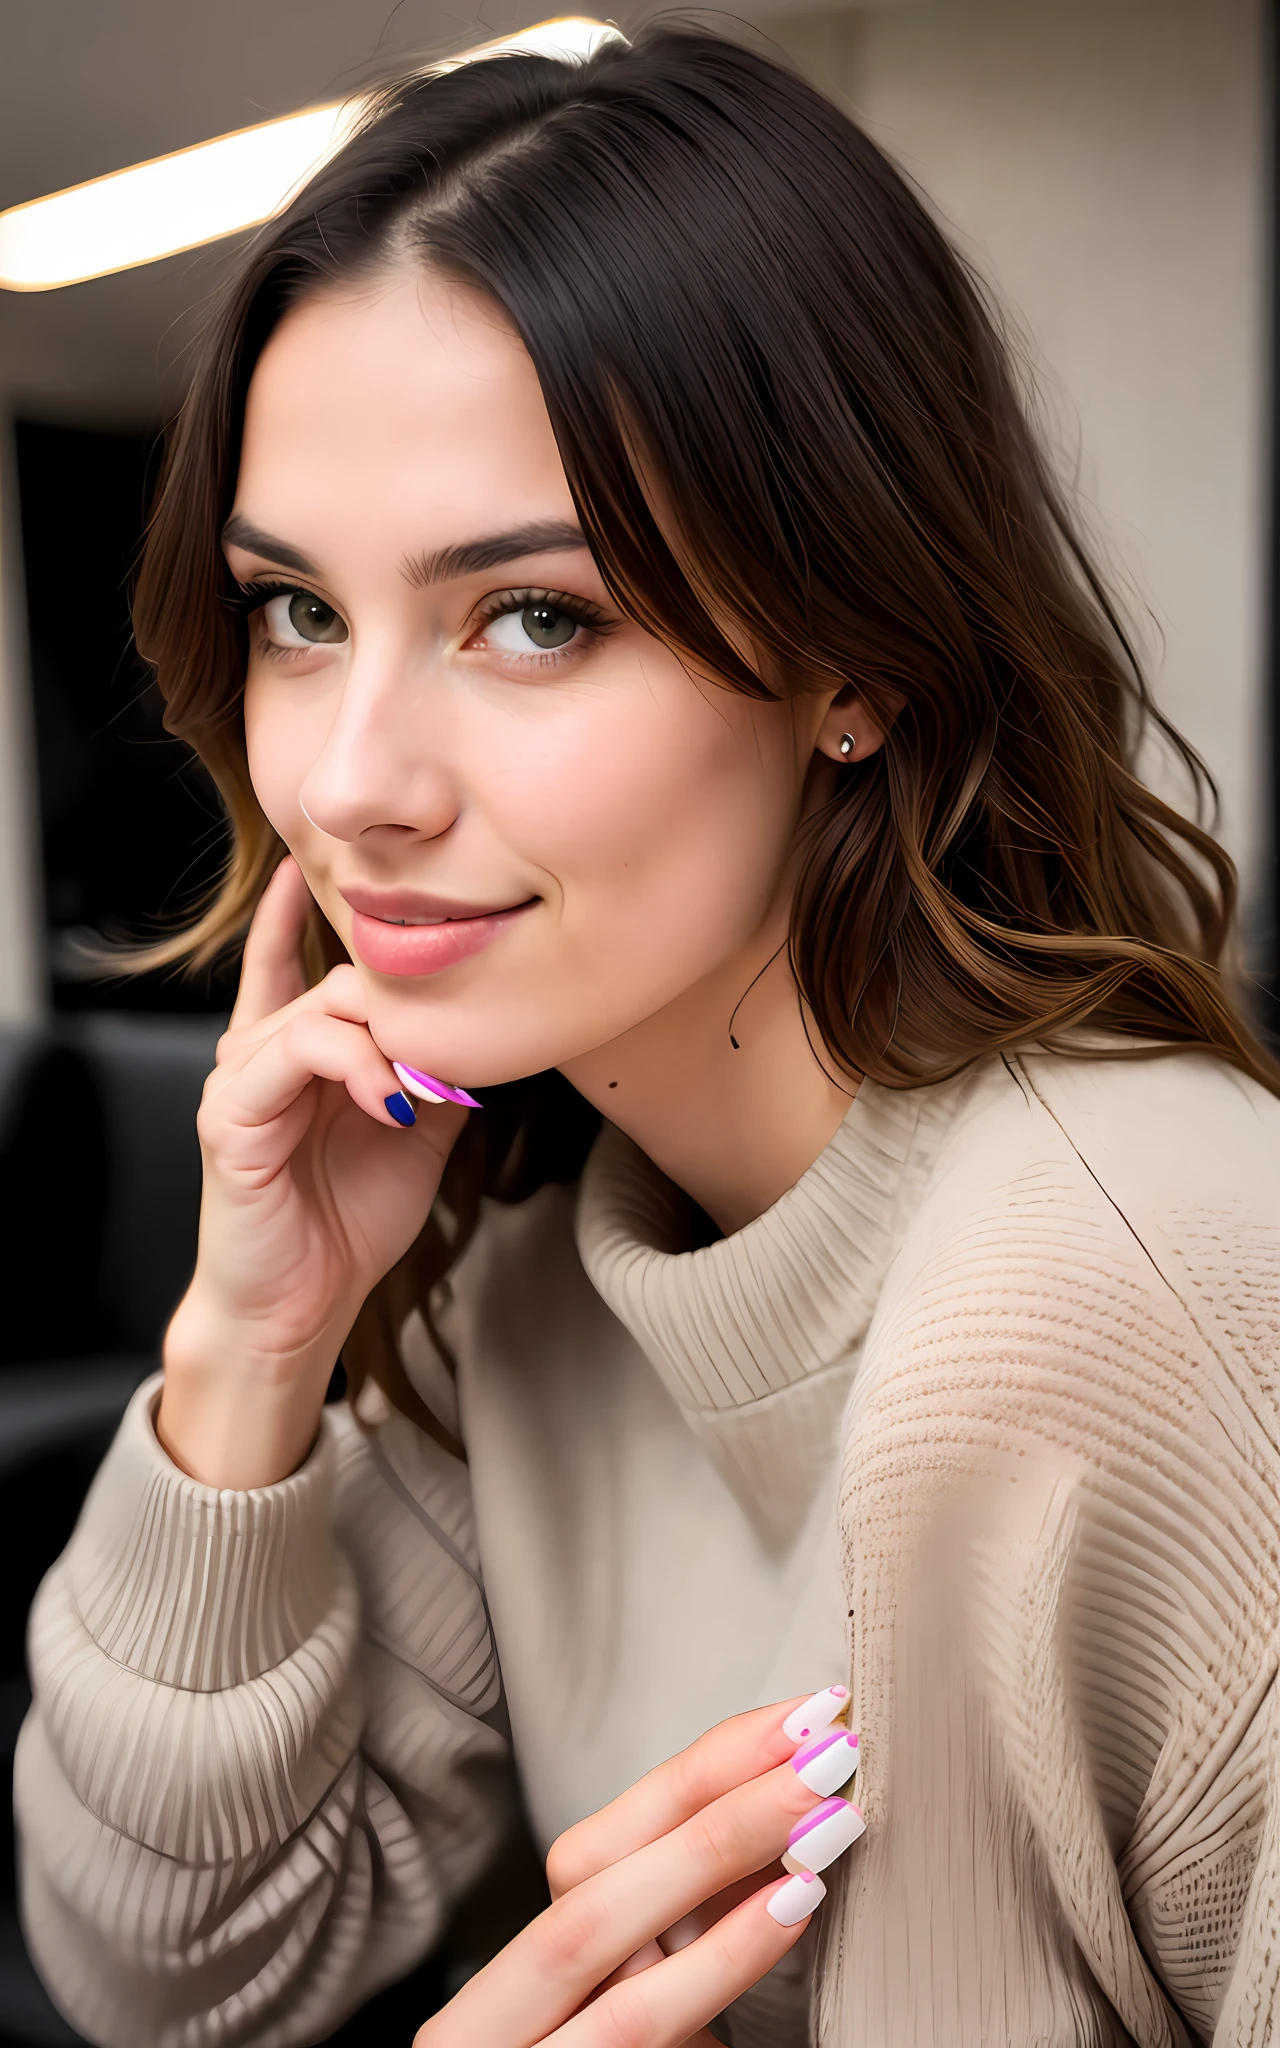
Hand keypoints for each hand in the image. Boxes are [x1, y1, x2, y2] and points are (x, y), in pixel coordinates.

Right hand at [158, 858, 467, 1487]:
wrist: (300, 1307)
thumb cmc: (350, 1219)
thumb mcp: (418, 1132)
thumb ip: (440, 1073)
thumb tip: (497, 1028)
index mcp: (296, 1050)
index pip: (291, 959)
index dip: (297, 911)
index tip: (316, 863)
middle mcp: (260, 1051)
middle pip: (341, 980)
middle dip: (408, 1007)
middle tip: (457, 1062)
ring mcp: (239, 1078)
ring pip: (323, 1009)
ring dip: (389, 1043)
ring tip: (424, 1095)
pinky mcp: (230, 1115)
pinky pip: (294, 1052)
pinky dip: (354, 1068)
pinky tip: (391, 1105)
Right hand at [415, 1693, 863, 2047]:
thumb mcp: (632, 2018)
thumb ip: (678, 1943)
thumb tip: (794, 1826)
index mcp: (507, 1985)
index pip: (594, 1845)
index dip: (700, 1771)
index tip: (801, 1714)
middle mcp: (486, 2029)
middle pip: (591, 1881)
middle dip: (717, 1804)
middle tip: (829, 1744)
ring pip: (606, 1958)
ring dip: (730, 1874)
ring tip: (828, 1821)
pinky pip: (637, 2040)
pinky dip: (719, 1964)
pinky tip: (793, 1917)